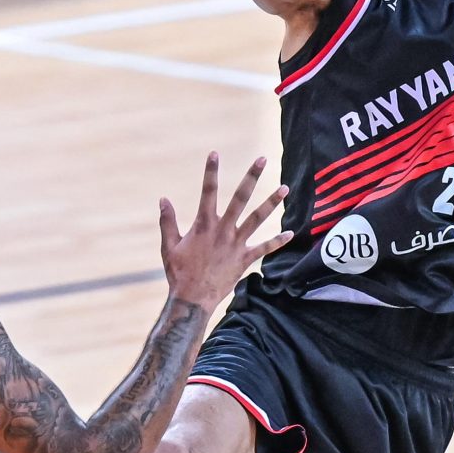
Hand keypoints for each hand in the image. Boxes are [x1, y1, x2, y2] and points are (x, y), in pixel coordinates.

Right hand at [159, 154, 290, 310]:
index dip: (211, 171)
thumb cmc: (178, 272)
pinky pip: (264, 248)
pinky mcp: (244, 260)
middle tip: (262, 159)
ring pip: (257, 218)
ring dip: (271, 202)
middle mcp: (223, 230)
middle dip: (251, 177)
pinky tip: (290, 233)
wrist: (192, 299)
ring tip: (285, 188)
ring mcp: (236, 244)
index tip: (214, 153)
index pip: (208, 191)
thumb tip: (163, 199)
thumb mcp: (168, 245)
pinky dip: (277, 241)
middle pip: (240, 198)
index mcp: (204, 224)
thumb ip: (167, 221)